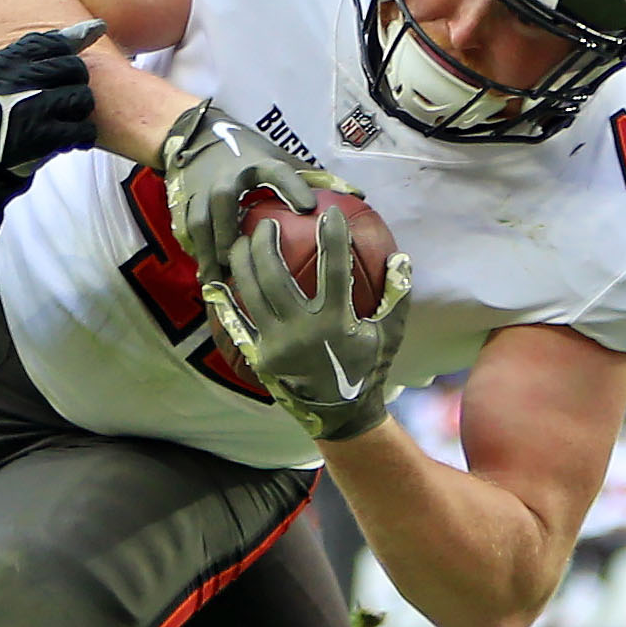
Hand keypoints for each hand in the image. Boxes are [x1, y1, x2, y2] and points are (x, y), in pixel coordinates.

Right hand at [0, 20, 104, 213]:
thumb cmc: (0, 106)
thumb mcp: (10, 71)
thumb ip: (49, 49)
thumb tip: (98, 27)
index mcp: (10, 59)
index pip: (57, 43)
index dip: (66, 58)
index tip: (59, 74)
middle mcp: (20, 79)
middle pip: (76, 69)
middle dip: (74, 86)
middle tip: (61, 101)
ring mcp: (31, 107)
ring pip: (83, 98)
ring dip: (78, 112)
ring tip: (64, 120)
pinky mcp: (42, 136)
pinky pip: (83, 129)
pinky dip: (82, 136)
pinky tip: (70, 139)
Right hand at [157, 99, 353, 283]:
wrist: (200, 138)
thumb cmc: (251, 154)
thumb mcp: (281, 158)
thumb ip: (316, 178)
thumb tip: (361, 197)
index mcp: (258, 163)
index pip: (277, 172)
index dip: (292, 187)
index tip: (307, 208)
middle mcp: (228, 175)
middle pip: (225, 200)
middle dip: (231, 229)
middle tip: (244, 260)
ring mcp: (202, 189)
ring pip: (201, 221)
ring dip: (210, 251)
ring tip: (220, 281)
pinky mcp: (185, 202)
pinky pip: (189, 231)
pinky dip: (198, 255)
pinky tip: (209, 280)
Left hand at [205, 208, 412, 441]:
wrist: (338, 413)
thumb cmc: (365, 368)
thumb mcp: (389, 335)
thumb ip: (397, 297)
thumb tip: (401, 257)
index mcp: (337, 324)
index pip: (336, 269)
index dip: (334, 237)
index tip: (330, 213)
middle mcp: (303, 333)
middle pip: (276, 277)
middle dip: (266, 243)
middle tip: (264, 223)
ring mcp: (277, 345)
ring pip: (252, 294)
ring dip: (243, 263)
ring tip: (242, 241)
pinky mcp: (260, 356)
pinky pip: (239, 320)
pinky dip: (229, 297)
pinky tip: (223, 276)